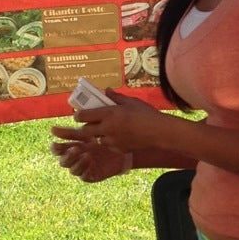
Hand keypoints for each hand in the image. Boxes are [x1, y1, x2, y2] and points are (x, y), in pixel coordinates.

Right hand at [50, 131, 129, 182]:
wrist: (120, 151)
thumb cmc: (100, 142)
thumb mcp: (85, 135)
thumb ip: (69, 133)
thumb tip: (52, 130)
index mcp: (70, 149)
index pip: (57, 151)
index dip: (55, 149)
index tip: (55, 144)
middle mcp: (74, 161)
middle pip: (63, 162)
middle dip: (68, 156)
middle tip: (76, 149)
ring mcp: (82, 169)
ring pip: (73, 170)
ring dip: (78, 163)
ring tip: (87, 155)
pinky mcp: (91, 176)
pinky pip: (84, 177)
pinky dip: (86, 170)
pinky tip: (91, 162)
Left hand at [65, 90, 185, 155]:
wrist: (159, 132)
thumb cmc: (147, 114)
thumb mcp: (131, 102)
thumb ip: (116, 97)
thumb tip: (106, 91)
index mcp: (109, 113)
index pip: (83, 115)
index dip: (79, 114)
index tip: (81, 113)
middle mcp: (107, 128)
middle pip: (86, 130)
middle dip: (86, 127)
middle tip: (92, 123)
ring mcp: (112, 140)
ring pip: (97, 139)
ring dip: (99, 135)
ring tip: (108, 130)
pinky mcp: (118, 149)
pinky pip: (109, 145)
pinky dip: (110, 141)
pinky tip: (119, 136)